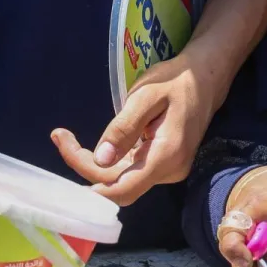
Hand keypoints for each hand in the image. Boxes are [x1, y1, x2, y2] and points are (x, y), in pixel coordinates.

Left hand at [52, 55, 219, 205]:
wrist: (206, 77)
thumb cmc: (176, 81)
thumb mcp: (146, 96)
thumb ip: (123, 128)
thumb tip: (100, 160)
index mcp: (167, 156)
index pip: (122, 189)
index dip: (90, 182)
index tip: (66, 154)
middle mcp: (168, 171)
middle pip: (117, 185)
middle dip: (85, 165)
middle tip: (61, 136)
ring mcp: (167, 170)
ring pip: (121, 179)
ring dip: (93, 163)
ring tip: (67, 138)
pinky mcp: (162, 165)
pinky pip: (129, 171)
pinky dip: (108, 161)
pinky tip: (92, 146)